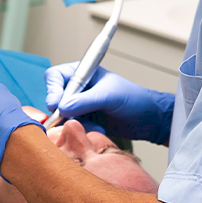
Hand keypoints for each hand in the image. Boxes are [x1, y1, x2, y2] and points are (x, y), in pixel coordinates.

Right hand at [44, 63, 174, 143]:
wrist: (148, 119)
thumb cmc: (134, 99)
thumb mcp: (109, 96)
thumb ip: (84, 100)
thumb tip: (62, 107)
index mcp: (83, 73)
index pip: (55, 76)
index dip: (53, 89)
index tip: (56, 104)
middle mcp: (79, 88)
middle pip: (56, 97)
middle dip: (63, 110)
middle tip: (71, 118)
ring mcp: (81, 105)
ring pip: (63, 115)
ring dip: (76, 122)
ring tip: (94, 124)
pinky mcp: (85, 120)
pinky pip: (73, 126)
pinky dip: (83, 129)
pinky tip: (98, 129)